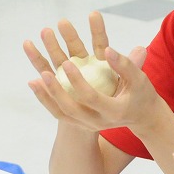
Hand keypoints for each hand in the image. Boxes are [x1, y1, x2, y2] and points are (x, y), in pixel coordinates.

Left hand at [23, 12, 157, 132]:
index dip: (78, 82)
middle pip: (71, 109)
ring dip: (45, 96)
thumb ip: (126, 64)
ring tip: (32, 80)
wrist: (139, 116)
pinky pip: (58, 113)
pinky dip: (46, 99)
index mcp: (114, 111)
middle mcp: (98, 121)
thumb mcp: (139, 79)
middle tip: (44, 73)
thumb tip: (107, 49)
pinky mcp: (79, 123)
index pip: (92, 98)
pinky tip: (35, 83)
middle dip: (56, 92)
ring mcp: (87, 124)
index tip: (67, 64)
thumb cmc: (141, 93)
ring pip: (61, 114)